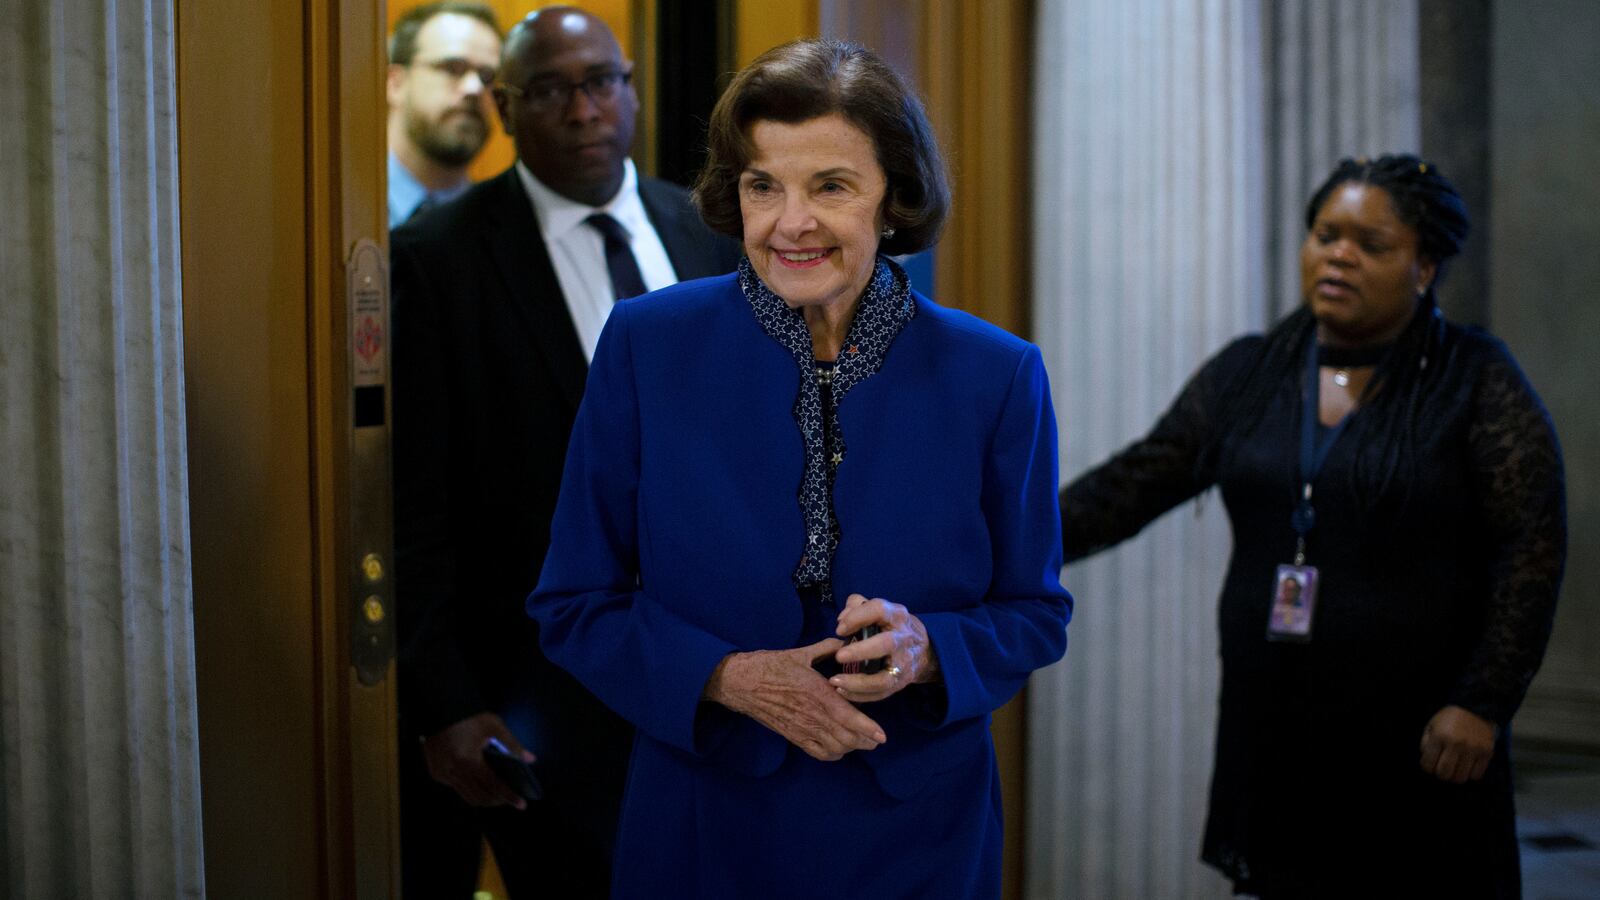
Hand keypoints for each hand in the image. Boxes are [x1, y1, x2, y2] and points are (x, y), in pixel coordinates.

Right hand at [421, 712, 536, 808]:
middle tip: (511, 798)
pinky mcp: (437, 774)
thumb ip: (512, 745)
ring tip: (498, 793)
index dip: (509, 796)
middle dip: (498, 800)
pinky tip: (480, 781)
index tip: (522, 805)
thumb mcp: (494, 727)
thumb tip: (531, 759)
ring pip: (467, 796)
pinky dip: (471, 788)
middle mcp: (453, 771)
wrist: (440, 709)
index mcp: (468, 760)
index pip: (493, 785)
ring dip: (484, 798)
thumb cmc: (469, 716)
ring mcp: (443, 774)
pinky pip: (457, 788)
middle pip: (480, 797)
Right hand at [704, 639, 885, 760]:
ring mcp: (801, 728)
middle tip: (876, 738)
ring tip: (861, 741)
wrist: (741, 683)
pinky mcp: (792, 736)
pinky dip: (833, 754)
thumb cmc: (770, 666)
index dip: (866, 728)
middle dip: (864, 741)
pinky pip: (818, 753)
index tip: (882, 735)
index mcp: (816, 692)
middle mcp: (811, 714)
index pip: (847, 716)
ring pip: (834, 748)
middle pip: (845, 737)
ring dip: (850, 747)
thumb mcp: (800, 653)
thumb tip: (846, 643)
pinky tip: (839, 748)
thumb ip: (826, 648)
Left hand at [829, 594, 939, 703]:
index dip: (857, 617)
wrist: (923, 649)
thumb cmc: (892, 626)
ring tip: (836, 681)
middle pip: (886, 644)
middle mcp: (903, 638)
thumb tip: (842, 619)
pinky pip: (881, 693)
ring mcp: (904, 663)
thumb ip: (857, 606)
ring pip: (884, 678)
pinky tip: (843, 691)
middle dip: (861, 651)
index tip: (839, 630)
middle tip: (839, 657)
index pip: (879, 610)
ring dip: (858, 682)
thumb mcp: (880, 610)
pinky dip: (860, 695)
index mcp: (896, 615)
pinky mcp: (901, 682)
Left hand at [1419, 705, 1496, 783]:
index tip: (1430, 763)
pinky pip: (1476, 775)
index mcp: (1440, 736)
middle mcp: (1456, 744)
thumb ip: (1426, 743)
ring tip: (1455, 768)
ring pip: (1460, 778)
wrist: (1475, 708)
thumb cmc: (1450, 718)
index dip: (1427, 767)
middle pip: (1444, 774)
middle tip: (1442, 767)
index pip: (1428, 764)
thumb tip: (1427, 761)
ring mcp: (1473, 750)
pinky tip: (1467, 766)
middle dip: (1440, 773)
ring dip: (1455, 776)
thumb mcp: (1432, 725)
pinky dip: (1470, 774)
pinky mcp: (1487, 753)